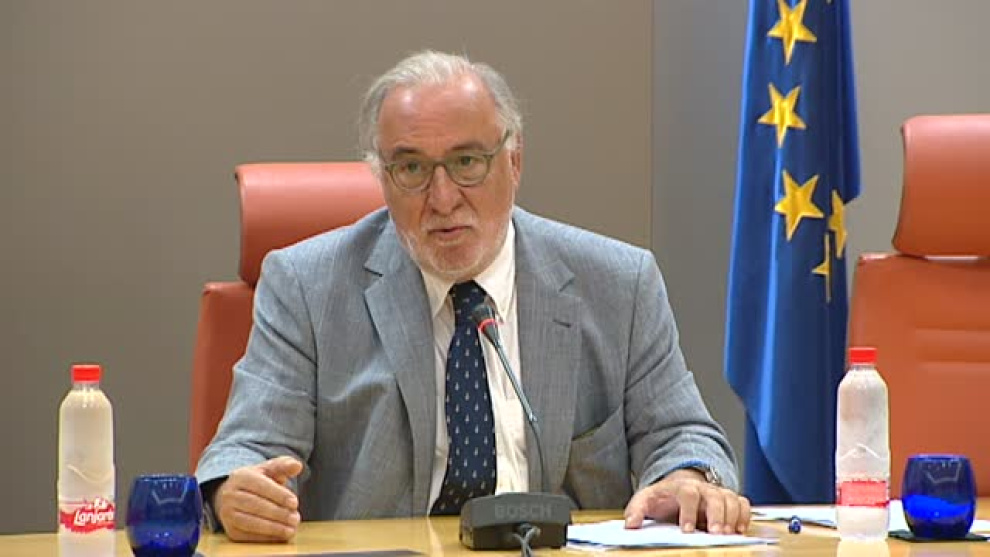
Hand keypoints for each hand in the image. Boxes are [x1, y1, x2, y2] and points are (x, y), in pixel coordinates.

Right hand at [214, 456, 303, 541]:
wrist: (234, 496)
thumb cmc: (257, 482)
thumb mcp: (270, 470)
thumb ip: (284, 466)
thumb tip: (297, 466)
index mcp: (241, 476)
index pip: (260, 485)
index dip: (278, 495)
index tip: (294, 503)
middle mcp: (230, 495)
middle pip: (255, 505)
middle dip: (278, 513)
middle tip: (295, 518)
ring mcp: (227, 513)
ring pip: (250, 522)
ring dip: (272, 528)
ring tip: (290, 530)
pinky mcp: (230, 530)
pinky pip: (247, 536)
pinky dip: (265, 537)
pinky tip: (280, 536)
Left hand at [624, 469, 750, 533]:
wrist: (678, 486)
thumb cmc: (663, 497)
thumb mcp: (645, 499)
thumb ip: (636, 510)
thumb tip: (630, 525)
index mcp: (682, 487)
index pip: (688, 494)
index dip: (689, 511)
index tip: (687, 531)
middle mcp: (703, 488)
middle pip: (715, 496)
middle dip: (717, 515)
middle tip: (716, 534)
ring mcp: (717, 493)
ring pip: (731, 498)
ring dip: (733, 516)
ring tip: (729, 535)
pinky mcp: (729, 500)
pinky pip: (743, 503)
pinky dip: (745, 515)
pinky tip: (740, 530)